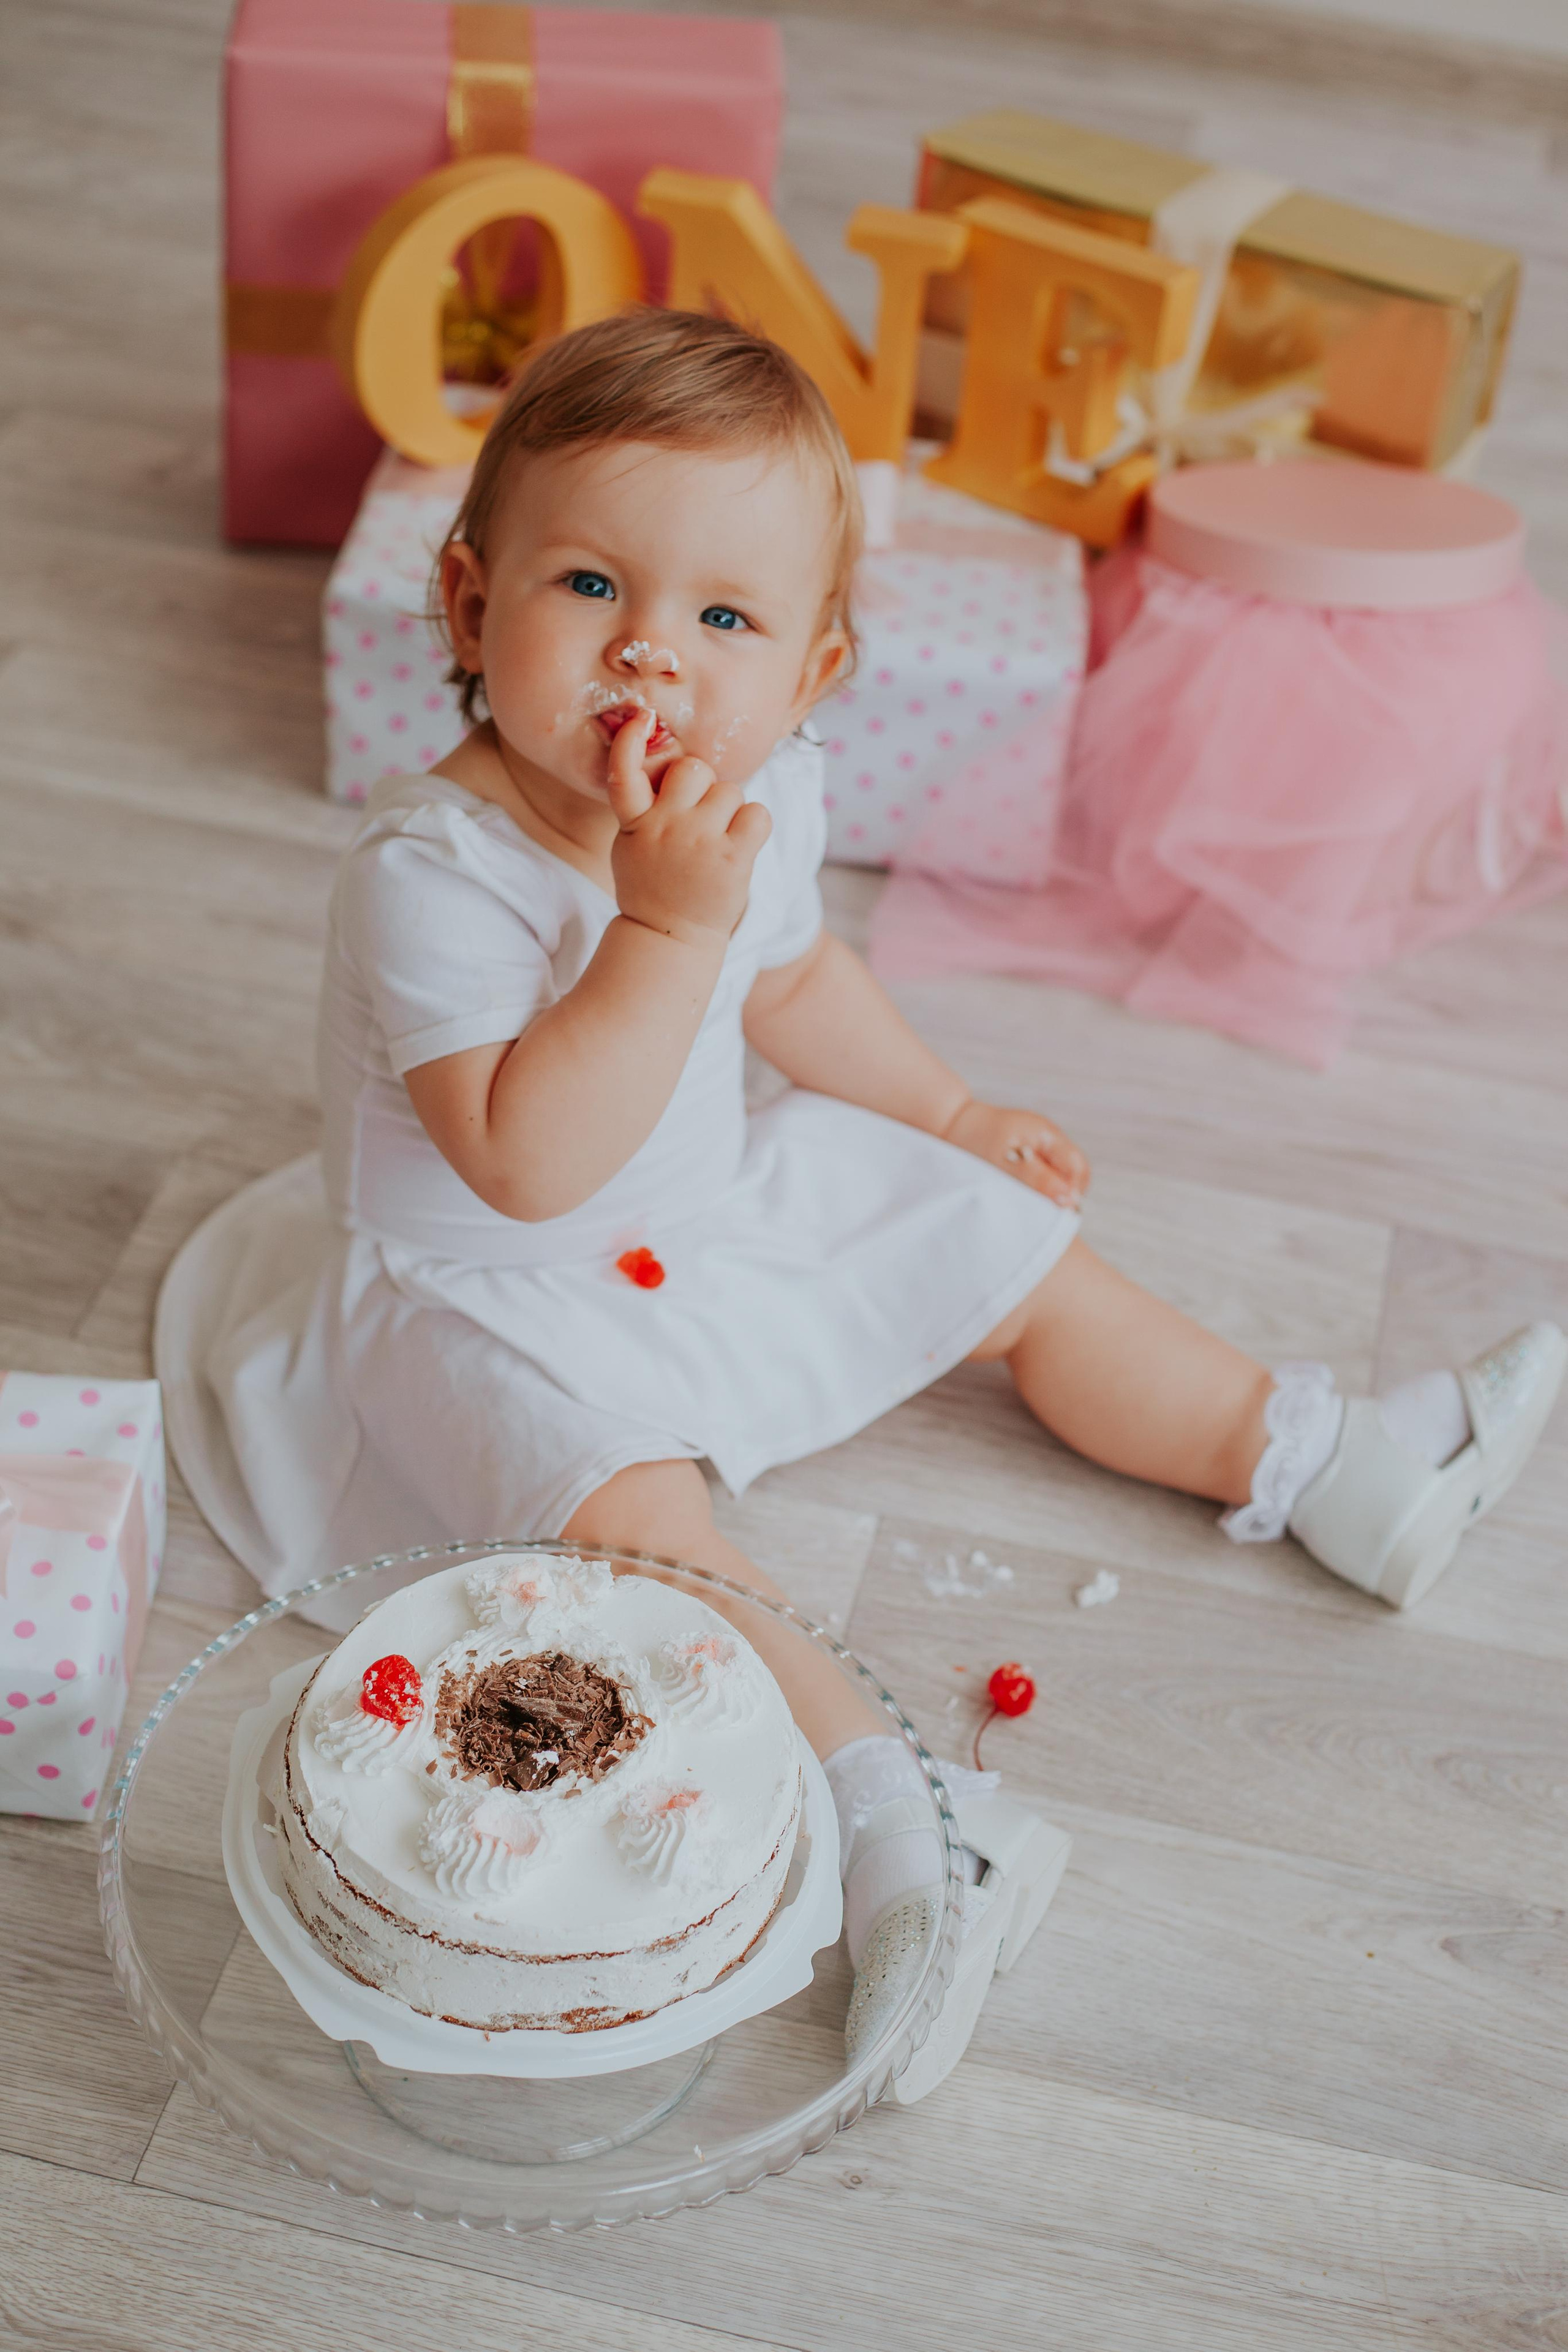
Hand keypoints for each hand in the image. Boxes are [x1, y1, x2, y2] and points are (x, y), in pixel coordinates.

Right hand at [607, 709, 771, 951]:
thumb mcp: (632, 846)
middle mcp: (665, 827)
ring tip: (718, 842)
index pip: (623, 773)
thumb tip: (673, 768)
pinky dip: (754, 826)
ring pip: (730, 791)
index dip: (630, 742)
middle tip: (700, 818)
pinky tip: (740, 847)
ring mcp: (699, 841)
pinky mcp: (732, 857)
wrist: (670, 937)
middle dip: (703, 786)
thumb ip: (645, 809)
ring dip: (730, 811)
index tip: (642, 719)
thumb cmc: (654, 886)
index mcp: (635, 823)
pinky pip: (757, 813)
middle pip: (694, 769)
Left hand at [942, 1099, 1089, 1208]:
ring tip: (1028, 1202)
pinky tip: (1020, 1194)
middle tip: (1042, 1211)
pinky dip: (1037, 1188)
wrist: (949, 1124)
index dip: (1072, 1193)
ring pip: (1059, 1176)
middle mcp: (1049, 1138)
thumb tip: (1068, 1198)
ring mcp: (1040, 1145)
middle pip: (1074, 1173)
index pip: (1078, 1169)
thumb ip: (1037, 1179)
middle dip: (1064, 1195)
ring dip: (1050, 1192)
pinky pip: (1044, 1174)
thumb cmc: (974, 1142)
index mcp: (1047, 1134)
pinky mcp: (1028, 1154)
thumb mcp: (1004, 1163)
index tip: (1055, 1212)